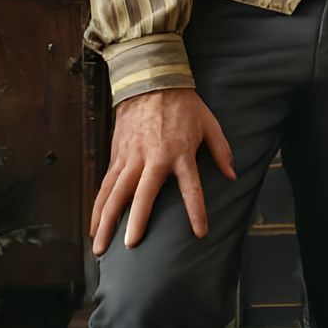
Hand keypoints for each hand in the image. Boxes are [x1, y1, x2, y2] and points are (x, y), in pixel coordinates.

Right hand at [90, 87, 235, 253]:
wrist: (151, 81)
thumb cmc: (183, 104)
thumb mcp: (209, 122)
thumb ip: (221, 150)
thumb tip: (233, 175)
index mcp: (180, 152)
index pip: (191, 187)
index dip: (196, 211)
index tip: (200, 233)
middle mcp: (153, 157)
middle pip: (144, 193)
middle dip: (137, 220)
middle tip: (131, 245)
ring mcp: (131, 157)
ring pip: (116, 193)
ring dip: (107, 221)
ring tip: (100, 247)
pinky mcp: (118, 155)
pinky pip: (106, 185)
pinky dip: (98, 207)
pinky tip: (93, 226)